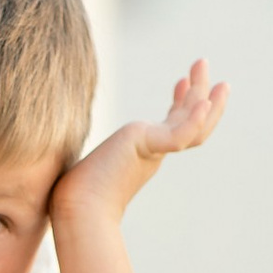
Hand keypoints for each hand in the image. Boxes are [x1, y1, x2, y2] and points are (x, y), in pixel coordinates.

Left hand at [49, 62, 227, 226]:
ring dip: (203, 97)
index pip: (170, 126)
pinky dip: (193, 121)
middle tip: (202, 63)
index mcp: (142, 155)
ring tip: (204, 65)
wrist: (76, 209)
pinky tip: (204, 103)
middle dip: (199, 93)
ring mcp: (152, 153)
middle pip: (189, 123)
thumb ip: (93, 155)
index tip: (181, 82)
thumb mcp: (91, 163)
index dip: (180, 104)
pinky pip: (179, 135)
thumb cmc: (76, 195)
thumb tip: (68, 161)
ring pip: (192, 127)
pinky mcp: (147, 150)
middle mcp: (152, 154)